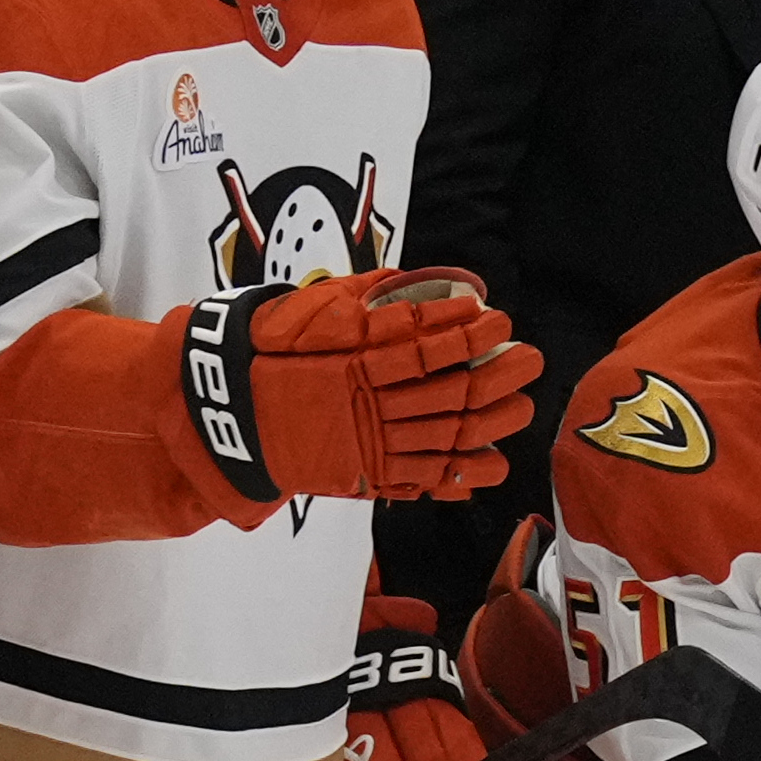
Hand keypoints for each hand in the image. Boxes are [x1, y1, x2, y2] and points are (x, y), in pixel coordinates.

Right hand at [168, 266, 543, 509]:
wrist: (231, 416)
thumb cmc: (270, 357)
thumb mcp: (307, 316)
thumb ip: (362, 300)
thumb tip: (413, 283)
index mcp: (350, 360)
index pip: (421, 344)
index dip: (463, 333)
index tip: (495, 318)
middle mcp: (364, 403)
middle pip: (447, 391)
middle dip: (495, 374)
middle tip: (529, 357)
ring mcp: (368, 444)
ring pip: (444, 435)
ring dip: (492, 420)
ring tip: (524, 402)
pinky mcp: (368, 476)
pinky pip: (424, 478)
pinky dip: (463, 473)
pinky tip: (494, 460)